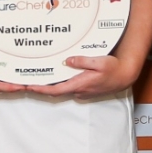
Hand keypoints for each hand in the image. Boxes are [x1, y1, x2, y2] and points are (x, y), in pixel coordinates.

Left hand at [28, 53, 143, 99]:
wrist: (125, 76)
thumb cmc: (114, 69)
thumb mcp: (98, 62)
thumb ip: (82, 61)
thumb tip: (67, 61)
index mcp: (79, 84)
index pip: (55, 90)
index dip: (41, 89)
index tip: (29, 87)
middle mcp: (79, 90)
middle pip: (55, 91)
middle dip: (41, 87)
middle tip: (26, 82)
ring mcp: (81, 91)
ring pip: (61, 89)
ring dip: (49, 85)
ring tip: (36, 78)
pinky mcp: (84, 89)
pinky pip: (68, 87)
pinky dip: (59, 83)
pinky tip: (55, 76)